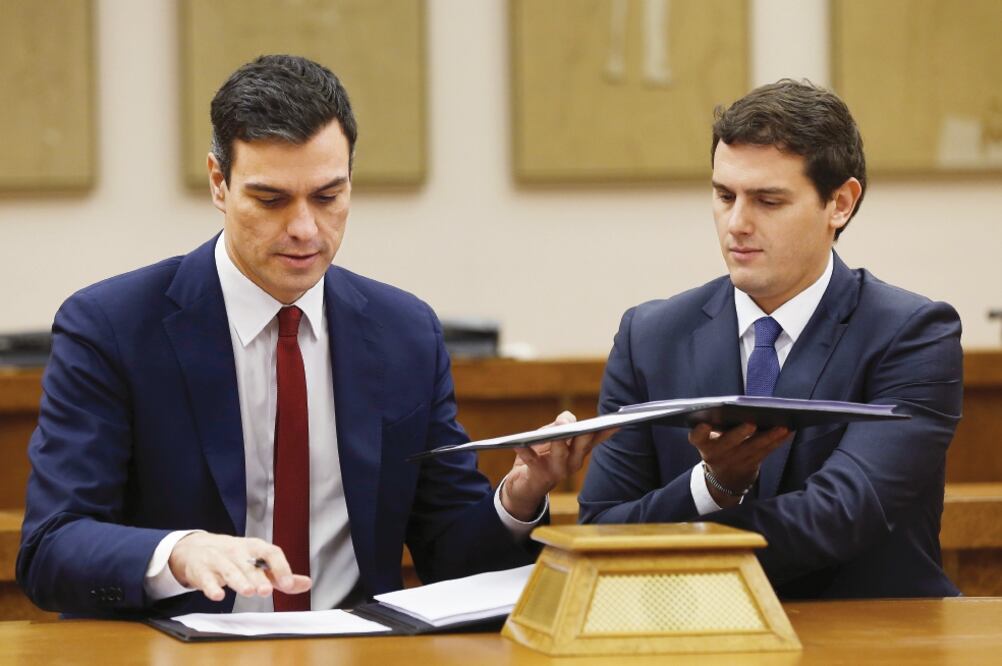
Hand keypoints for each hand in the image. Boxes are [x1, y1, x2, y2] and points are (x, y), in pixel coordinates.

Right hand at [168, 532, 311, 601]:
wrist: (196, 549)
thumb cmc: (233, 557)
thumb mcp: (257, 561)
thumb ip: (280, 574)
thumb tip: (306, 584)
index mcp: (254, 547)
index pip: (271, 552)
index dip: (281, 567)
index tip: (288, 584)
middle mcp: (237, 550)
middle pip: (249, 563)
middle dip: (258, 577)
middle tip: (266, 590)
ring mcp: (217, 559)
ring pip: (229, 570)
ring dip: (239, 581)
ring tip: (249, 591)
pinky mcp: (201, 571)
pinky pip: (206, 579)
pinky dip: (211, 587)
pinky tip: (218, 596)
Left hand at [500, 411, 617, 520]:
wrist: (524, 485)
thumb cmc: (540, 453)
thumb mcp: (550, 435)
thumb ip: (559, 424)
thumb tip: (566, 421)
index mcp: (579, 451)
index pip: (595, 439)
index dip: (606, 432)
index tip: (616, 423)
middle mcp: (573, 462)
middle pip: (581, 445)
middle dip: (581, 433)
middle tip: (579, 423)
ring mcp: (557, 471)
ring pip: (560, 454)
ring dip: (558, 442)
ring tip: (556, 432)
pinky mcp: (538, 476)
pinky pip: (532, 461)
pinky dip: (525, 452)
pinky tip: (518, 444)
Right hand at [689, 422, 789, 507]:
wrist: (724, 479)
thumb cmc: (718, 447)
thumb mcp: (710, 439)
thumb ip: (718, 426)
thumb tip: (739, 406)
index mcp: (704, 444)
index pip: (697, 437)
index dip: (700, 431)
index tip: (704, 423)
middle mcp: (717, 454)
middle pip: (729, 443)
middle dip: (740, 433)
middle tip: (751, 423)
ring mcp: (734, 462)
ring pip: (753, 448)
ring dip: (769, 437)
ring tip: (781, 426)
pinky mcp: (751, 466)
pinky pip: (766, 452)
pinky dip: (777, 441)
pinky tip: (787, 431)